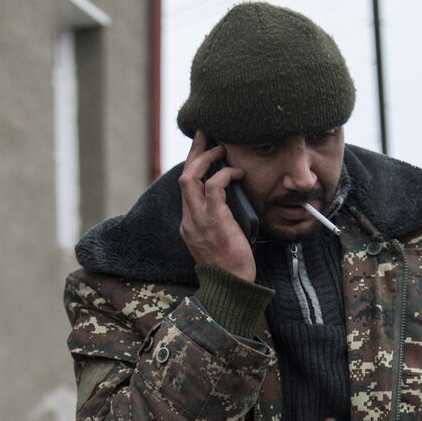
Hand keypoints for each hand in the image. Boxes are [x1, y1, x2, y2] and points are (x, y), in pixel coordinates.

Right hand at [178, 130, 254, 281]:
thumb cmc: (231, 266)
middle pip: (184, 176)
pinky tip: (237, 172)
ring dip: (207, 158)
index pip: (187, 188)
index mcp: (189, 223)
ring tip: (222, 148)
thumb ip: (219, 220)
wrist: (230, 287)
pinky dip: (225, 175)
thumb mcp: (219, 239)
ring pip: (192, 178)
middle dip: (195, 152)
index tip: (202, 149)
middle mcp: (189, 219)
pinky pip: (214, 188)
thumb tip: (234, 200)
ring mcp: (199, 220)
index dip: (194, 165)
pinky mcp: (214, 221)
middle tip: (205, 133)